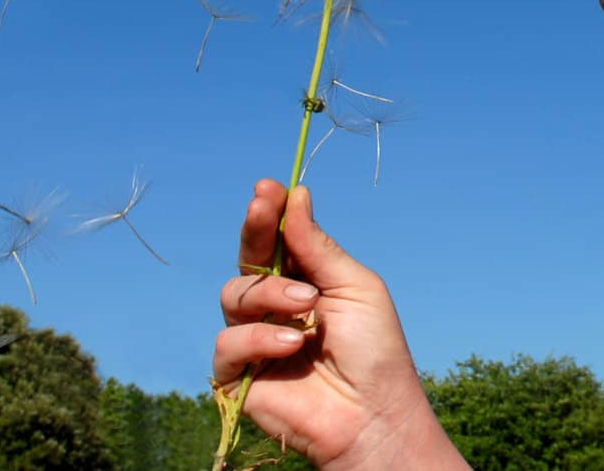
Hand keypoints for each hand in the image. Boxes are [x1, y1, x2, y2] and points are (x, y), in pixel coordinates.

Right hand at [213, 180, 461, 469]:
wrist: (373, 416)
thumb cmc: (375, 352)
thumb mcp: (354, 287)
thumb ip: (318, 246)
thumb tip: (296, 193)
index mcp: (305, 281)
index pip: (276, 240)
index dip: (268, 212)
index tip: (267, 188)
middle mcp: (275, 307)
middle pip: (247, 259)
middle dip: (254, 230)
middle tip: (261, 207)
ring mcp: (255, 339)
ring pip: (233, 296)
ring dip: (269, 295)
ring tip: (306, 308)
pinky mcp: (238, 376)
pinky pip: (228, 343)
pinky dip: (258, 339)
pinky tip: (291, 344)